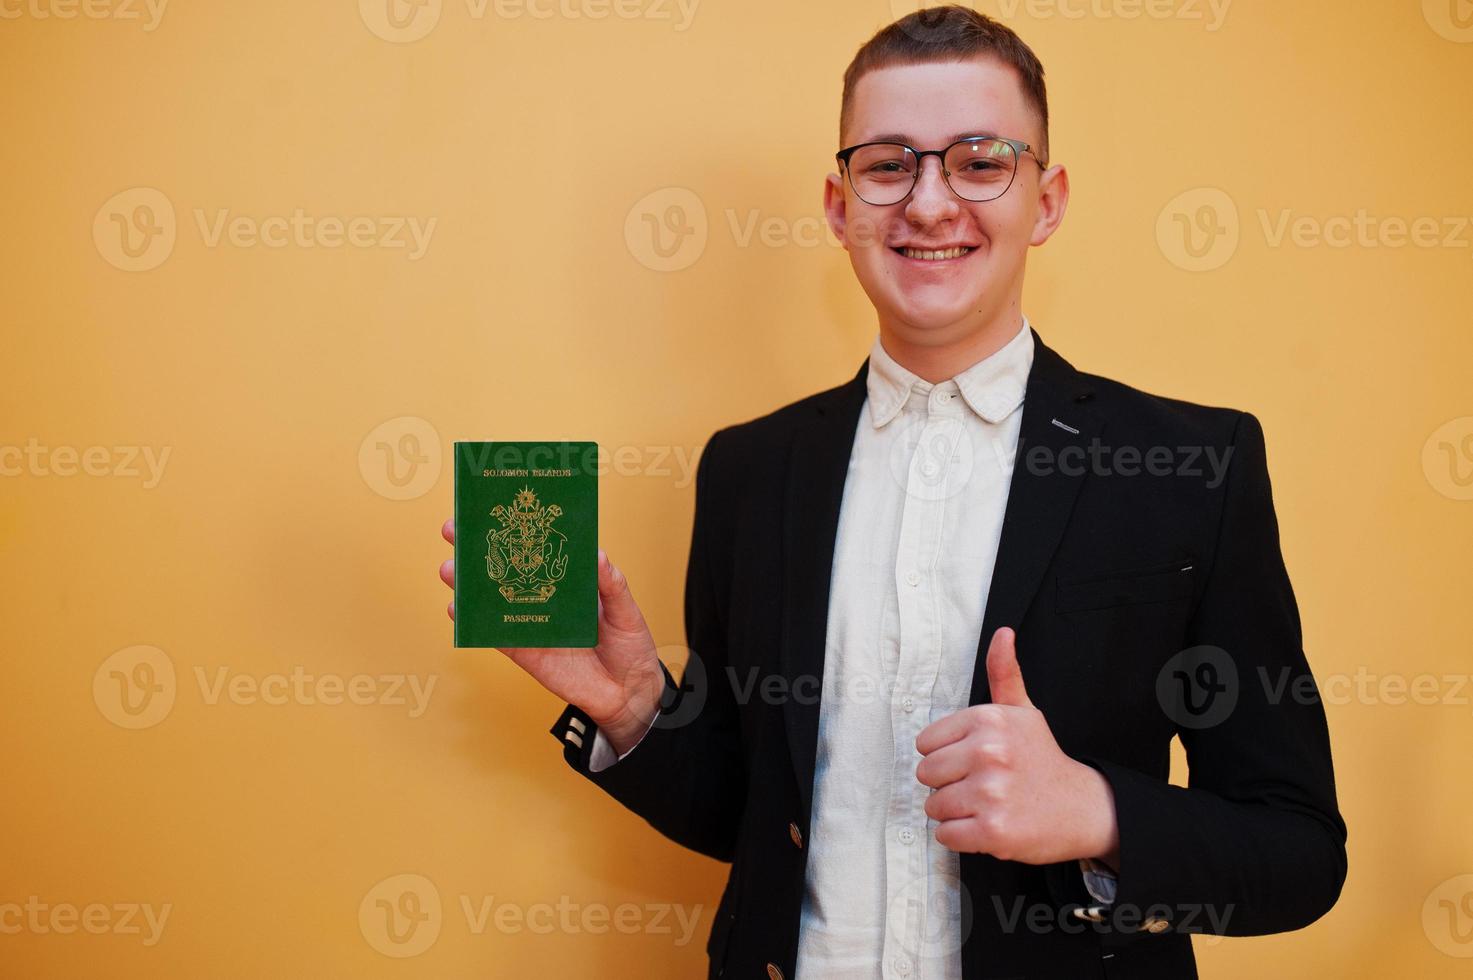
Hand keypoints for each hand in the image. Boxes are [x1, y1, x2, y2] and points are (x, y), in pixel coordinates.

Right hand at [440, 519, 663, 753]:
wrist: (629, 695)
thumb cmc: (630, 646)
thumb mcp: (626, 610)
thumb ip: (612, 584)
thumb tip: (596, 554)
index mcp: (568, 581)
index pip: (538, 548)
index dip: (515, 529)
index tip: (493, 508)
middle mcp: (544, 598)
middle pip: (507, 569)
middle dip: (478, 549)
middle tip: (454, 530)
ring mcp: (532, 624)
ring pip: (493, 600)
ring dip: (468, 585)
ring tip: (450, 569)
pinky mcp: (526, 653)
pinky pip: (496, 635)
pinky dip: (475, 624)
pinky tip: (456, 610)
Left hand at [915, 627, 1119, 866]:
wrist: (1084, 808)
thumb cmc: (1042, 759)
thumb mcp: (1023, 712)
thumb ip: (1004, 673)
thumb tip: (1003, 633)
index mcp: (988, 719)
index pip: (925, 743)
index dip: (946, 755)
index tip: (974, 760)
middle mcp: (988, 752)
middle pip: (925, 774)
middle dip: (947, 784)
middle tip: (980, 785)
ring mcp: (991, 793)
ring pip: (933, 806)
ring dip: (954, 811)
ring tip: (985, 805)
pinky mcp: (993, 831)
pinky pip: (946, 835)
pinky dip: (960, 836)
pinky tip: (986, 826)